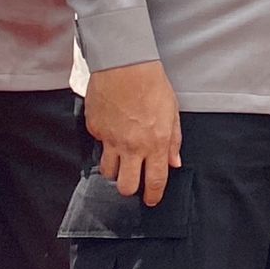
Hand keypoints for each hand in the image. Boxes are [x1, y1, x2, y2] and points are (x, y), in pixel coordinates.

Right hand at [84, 60, 182, 205]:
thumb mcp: (172, 113)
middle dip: (130, 189)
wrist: (125, 67)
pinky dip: (105, 144)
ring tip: (122, 159)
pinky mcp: (95, 131)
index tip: (152, 201)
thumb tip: (174, 163)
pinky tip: (112, 130)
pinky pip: (99, 146)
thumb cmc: (153, 87)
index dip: (154, 195)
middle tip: (134, 182)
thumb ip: (173, 141)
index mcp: (155, 143)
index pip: (155, 180)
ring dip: (115, 170)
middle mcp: (132, 147)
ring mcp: (110, 140)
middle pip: (126, 186)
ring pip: (108, 172)